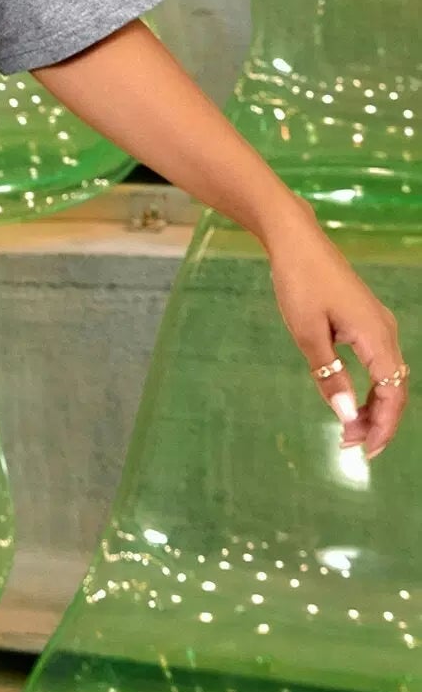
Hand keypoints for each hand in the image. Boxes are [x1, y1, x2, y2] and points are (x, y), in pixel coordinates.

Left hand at [264, 211, 407, 459]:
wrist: (296, 240)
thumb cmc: (299, 283)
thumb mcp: (308, 333)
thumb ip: (328, 375)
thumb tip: (346, 417)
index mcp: (377, 336)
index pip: (392, 393)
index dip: (382, 426)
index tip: (363, 451)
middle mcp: (385, 331)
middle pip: (395, 388)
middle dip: (377, 421)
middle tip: (350, 446)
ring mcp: (377, 324)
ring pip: (387, 376)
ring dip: (372, 405)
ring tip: (348, 430)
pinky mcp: (365, 319)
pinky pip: (377, 361)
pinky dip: (368, 385)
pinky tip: (349, 397)